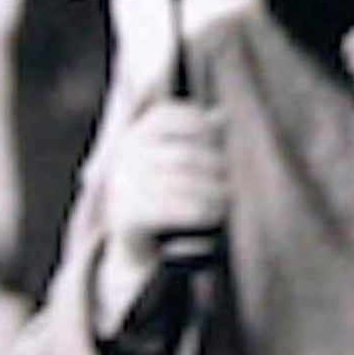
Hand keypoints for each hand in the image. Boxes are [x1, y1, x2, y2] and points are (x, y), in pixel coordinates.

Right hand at [92, 101, 229, 291]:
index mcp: (136, 132)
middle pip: (186, 155)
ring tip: (226, 200)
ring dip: (214, 194)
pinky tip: (216, 215)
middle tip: (229, 185)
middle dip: (214, 169)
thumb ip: (198, 135)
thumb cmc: (161, 191)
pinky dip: (202, 213)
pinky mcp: (128, 215)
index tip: (219, 151)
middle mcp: (125, 155)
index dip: (205, 132)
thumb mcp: (175, 158)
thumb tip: (224, 113)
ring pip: (185, 184)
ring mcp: (123, 184)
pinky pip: (176, 211)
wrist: (134, 241)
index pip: (178, 118)